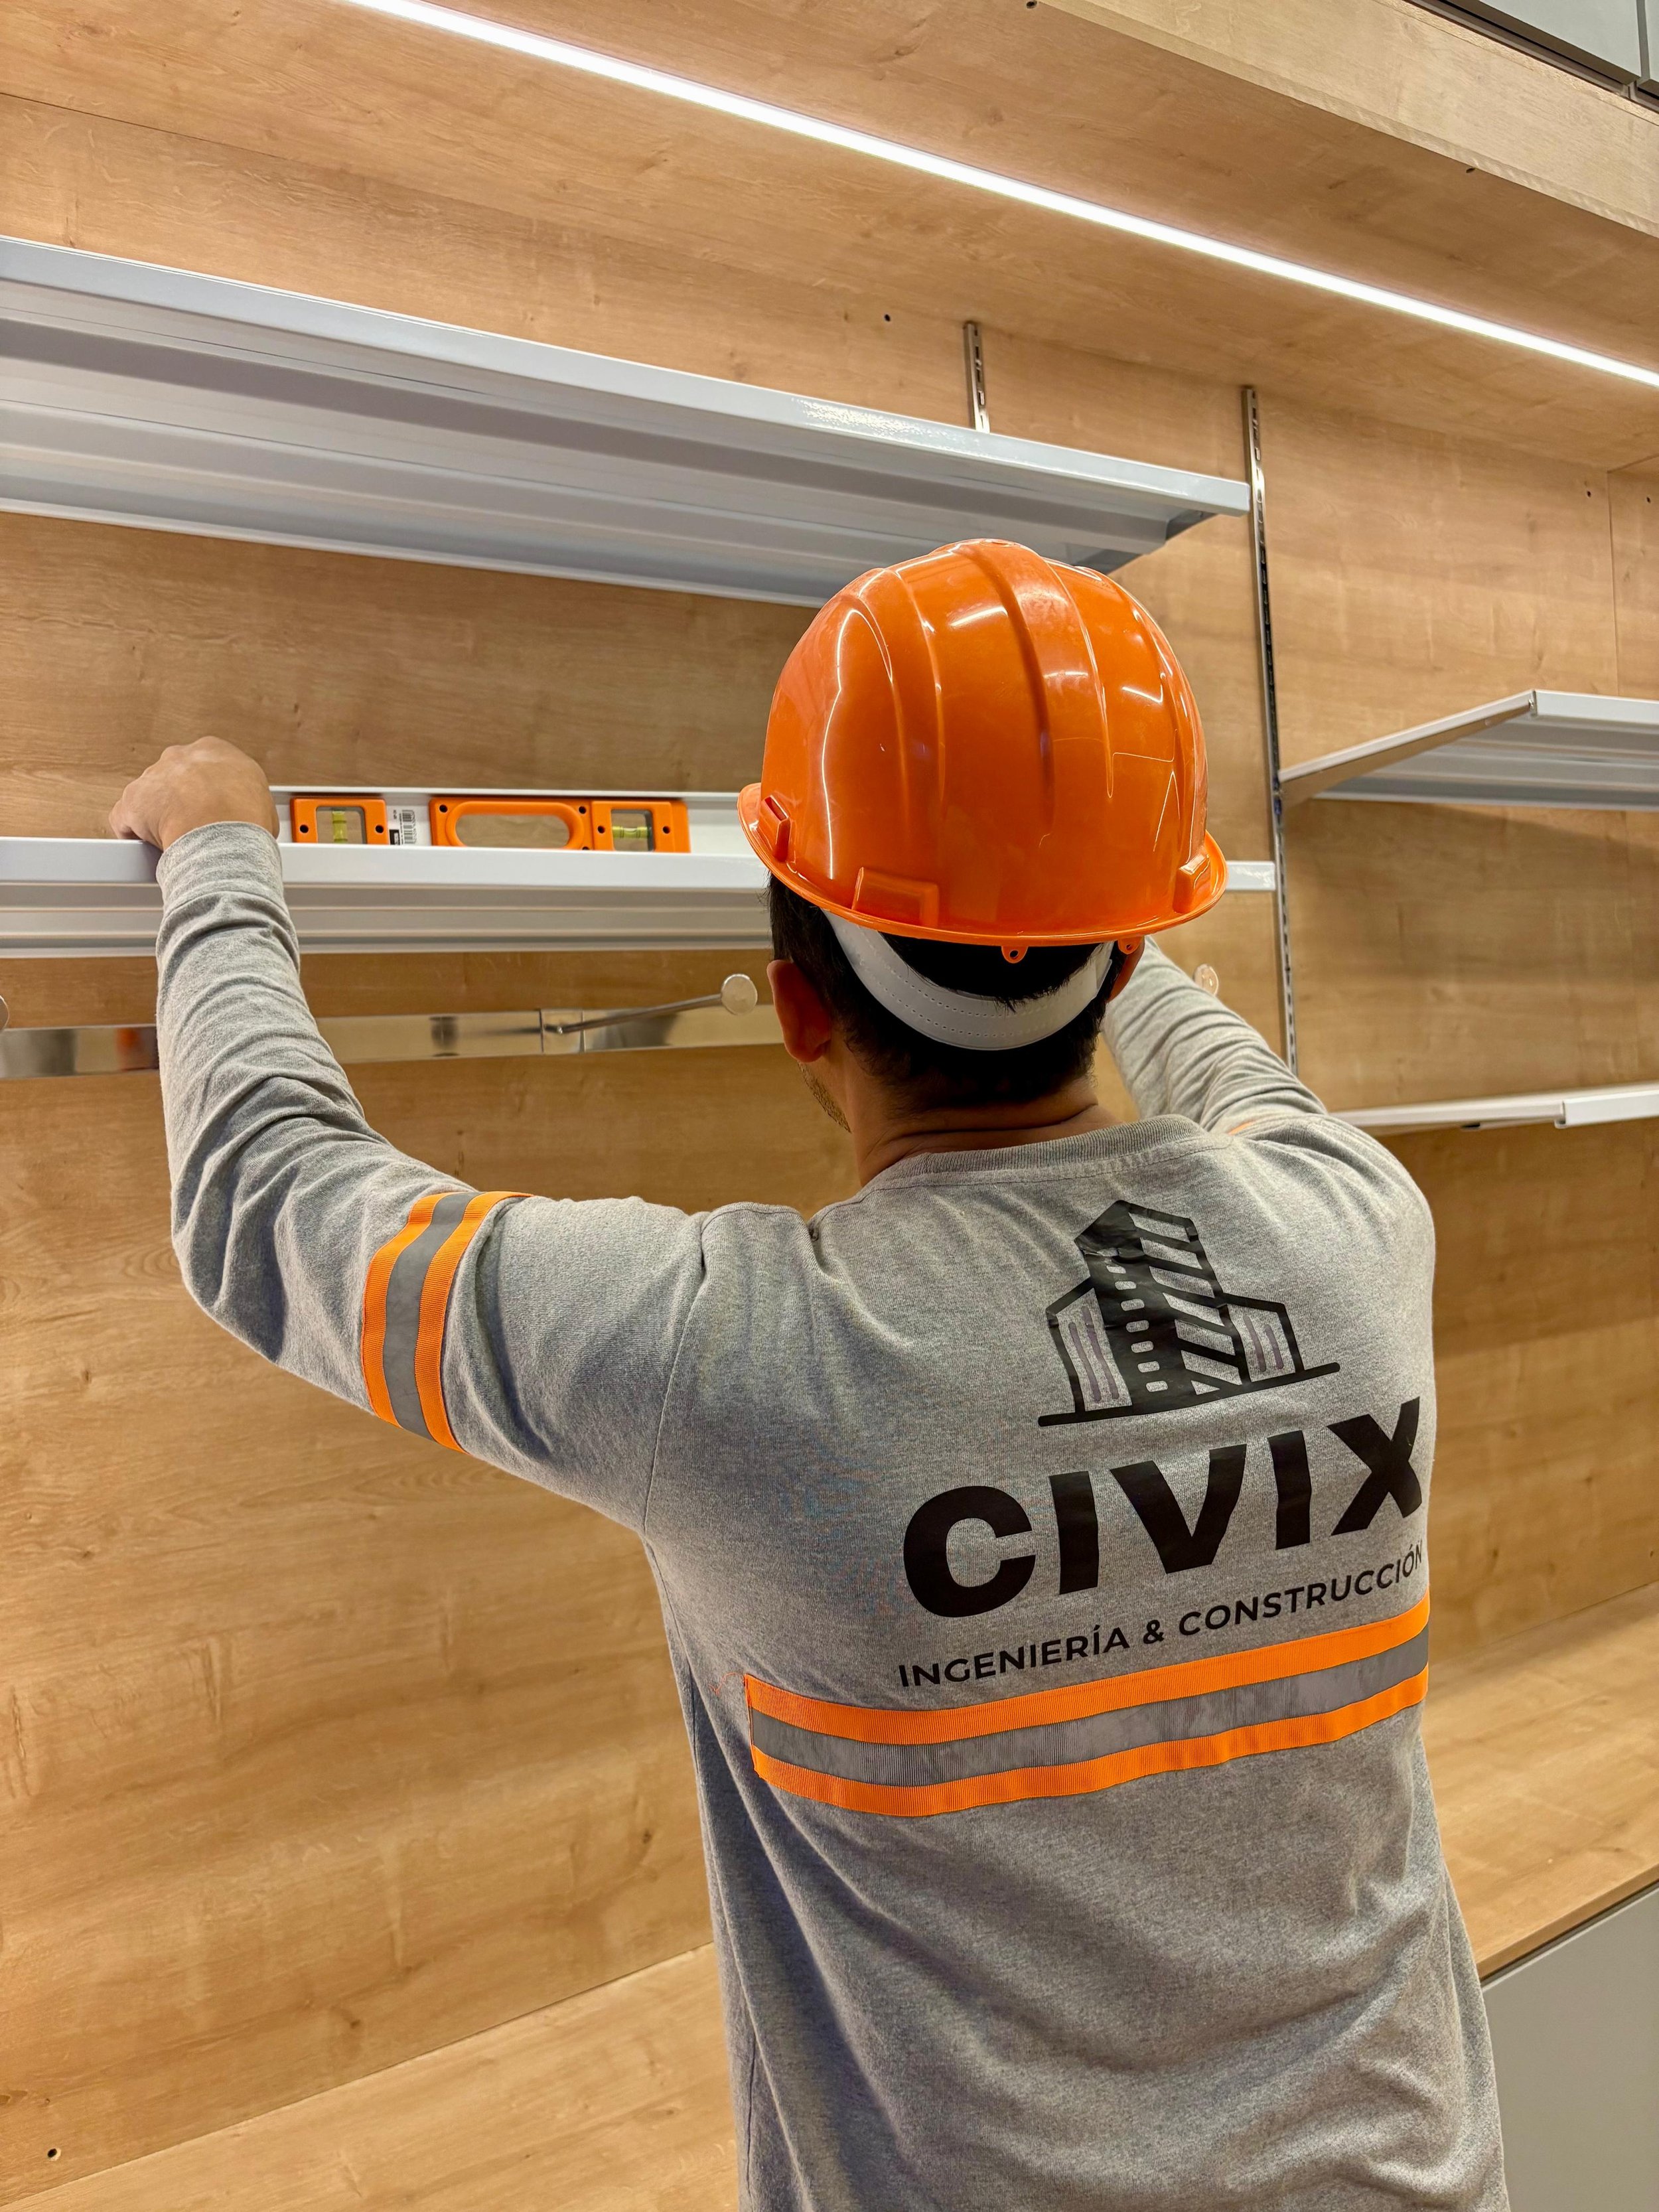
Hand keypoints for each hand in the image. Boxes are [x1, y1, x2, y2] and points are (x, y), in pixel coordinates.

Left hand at [109, 738, 278, 850]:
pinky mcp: (132, 800)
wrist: (222, 835)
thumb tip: (250, 817)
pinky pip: (125, 818)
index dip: (208, 793)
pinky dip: (133, 833)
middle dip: (180, 801)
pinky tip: (147, 846)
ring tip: (175, 840)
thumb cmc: (246, 820)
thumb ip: (246, 799)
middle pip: (174, 779)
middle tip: (194, 826)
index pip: (204, 768)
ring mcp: (153, 777)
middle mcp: (180, 757)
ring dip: (158, 817)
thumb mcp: (262, 800)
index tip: (211, 809)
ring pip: (150, 797)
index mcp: (214, 750)